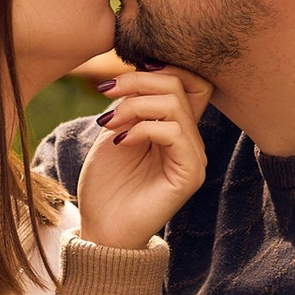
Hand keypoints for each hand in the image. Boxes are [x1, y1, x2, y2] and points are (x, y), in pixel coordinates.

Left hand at [74, 65, 207, 257]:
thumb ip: (132, 100)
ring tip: (109, 125)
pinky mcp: (191, 175)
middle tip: (106, 94)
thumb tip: (141, 66)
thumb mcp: (115, 128)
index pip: (189, 78)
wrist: (101, 227)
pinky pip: (174, 132)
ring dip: (134, 106)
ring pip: (175, 105)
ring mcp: (194, 157)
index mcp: (176, 125)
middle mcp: (191, 138)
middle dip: (138, 81)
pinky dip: (143, 129)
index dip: (157, 67)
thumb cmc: (106, 182)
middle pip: (182, 83)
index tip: (116, 80)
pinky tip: (122, 143)